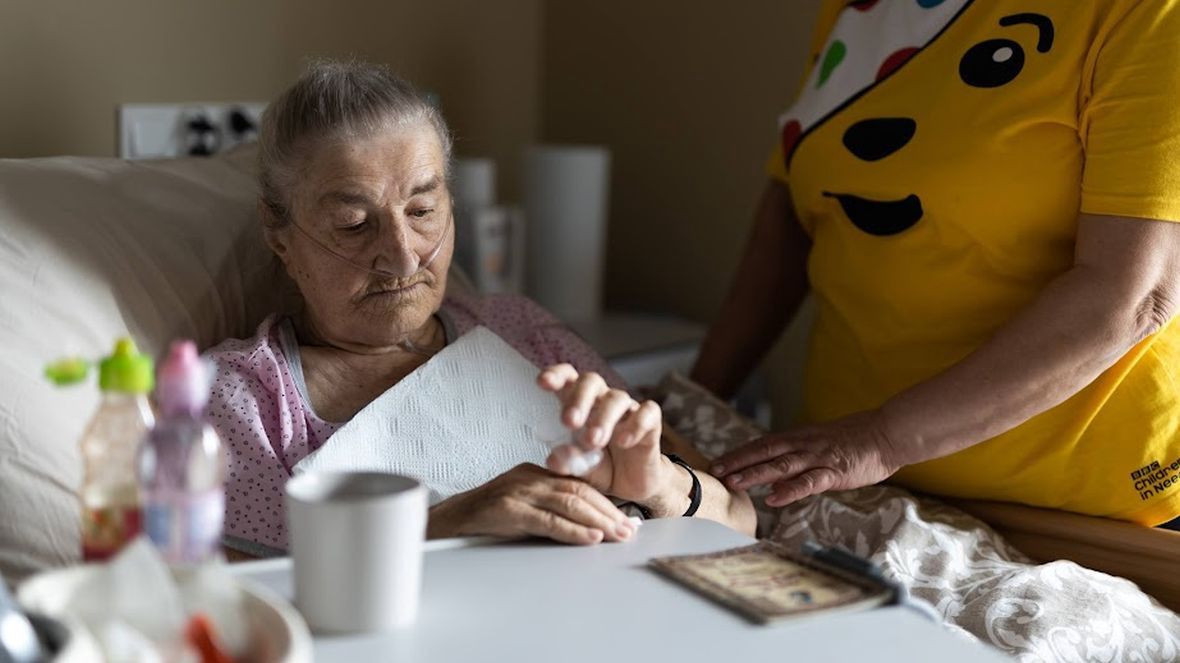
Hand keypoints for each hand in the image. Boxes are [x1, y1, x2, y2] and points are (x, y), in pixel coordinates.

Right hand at [428, 464, 637, 544]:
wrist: (442, 524)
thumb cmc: (482, 521)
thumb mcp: (519, 509)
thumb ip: (547, 512)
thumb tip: (586, 529)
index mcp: (533, 474)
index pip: (578, 485)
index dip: (605, 502)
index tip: (625, 519)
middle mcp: (528, 477)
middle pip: (579, 491)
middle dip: (608, 512)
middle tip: (630, 530)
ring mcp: (517, 491)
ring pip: (569, 502)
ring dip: (599, 521)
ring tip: (619, 535)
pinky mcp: (507, 509)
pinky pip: (548, 520)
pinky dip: (573, 530)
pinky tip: (591, 538)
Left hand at [537, 364, 682, 511]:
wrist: (632, 486)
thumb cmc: (601, 468)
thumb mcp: (580, 469)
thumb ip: (568, 463)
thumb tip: (553, 458)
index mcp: (580, 404)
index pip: (568, 378)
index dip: (556, 375)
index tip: (543, 383)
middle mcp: (603, 400)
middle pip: (591, 381)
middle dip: (578, 399)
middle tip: (569, 422)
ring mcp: (628, 410)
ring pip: (617, 398)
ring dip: (603, 418)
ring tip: (594, 442)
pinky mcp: (651, 423)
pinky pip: (648, 412)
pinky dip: (636, 425)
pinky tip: (623, 442)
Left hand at [709, 410, 902, 506]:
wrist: (887, 433)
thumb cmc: (855, 442)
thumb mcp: (820, 448)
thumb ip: (796, 464)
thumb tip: (772, 484)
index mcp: (799, 439)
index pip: (762, 445)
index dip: (739, 454)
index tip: (717, 463)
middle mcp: (803, 445)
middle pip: (764, 451)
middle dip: (738, 462)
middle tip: (714, 472)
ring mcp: (818, 458)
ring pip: (781, 465)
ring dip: (756, 474)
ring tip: (734, 483)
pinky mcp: (835, 471)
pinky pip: (809, 482)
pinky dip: (789, 490)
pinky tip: (773, 498)